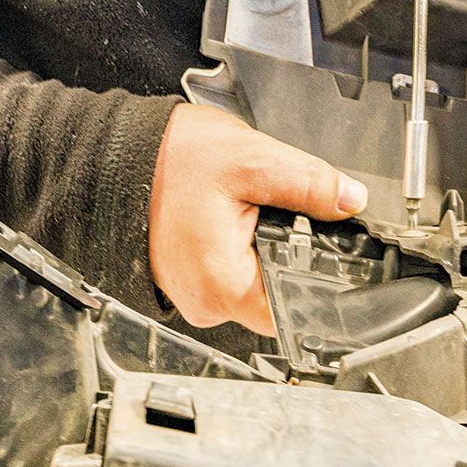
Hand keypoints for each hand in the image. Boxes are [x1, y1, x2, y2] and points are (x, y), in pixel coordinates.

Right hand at [148, 104, 367, 331]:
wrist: (115, 154)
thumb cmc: (170, 159)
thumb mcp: (253, 161)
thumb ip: (310, 184)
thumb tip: (351, 200)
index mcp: (223, 285)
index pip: (296, 312)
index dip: (323, 283)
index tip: (331, 252)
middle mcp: (205, 303)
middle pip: (278, 298)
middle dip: (293, 258)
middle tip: (282, 215)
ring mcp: (193, 295)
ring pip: (256, 285)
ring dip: (267, 252)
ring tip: (253, 212)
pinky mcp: (188, 281)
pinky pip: (231, 275)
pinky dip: (243, 249)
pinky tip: (236, 219)